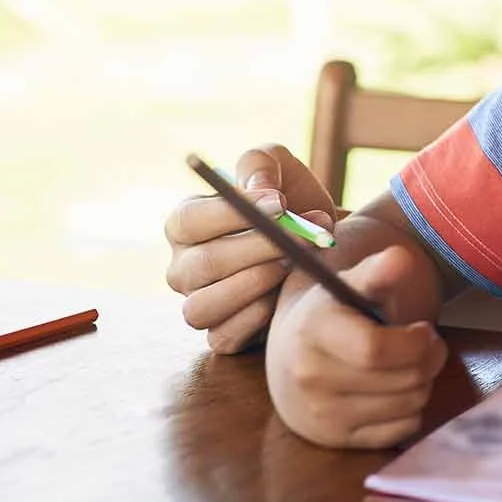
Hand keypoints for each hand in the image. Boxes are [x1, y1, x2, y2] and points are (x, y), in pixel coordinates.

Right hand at [164, 144, 338, 353]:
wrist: (320, 240)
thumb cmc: (290, 199)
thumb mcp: (278, 166)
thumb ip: (261, 166)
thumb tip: (261, 191)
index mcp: (185, 223)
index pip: (190, 220)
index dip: (234, 213)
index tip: (281, 205)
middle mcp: (182, 267)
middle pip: (204, 264)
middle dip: (260, 249)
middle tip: (304, 236)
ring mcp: (198, 303)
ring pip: (203, 306)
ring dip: (256, 284)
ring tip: (293, 264)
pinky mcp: (221, 334)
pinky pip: (224, 336)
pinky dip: (255, 318)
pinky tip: (282, 297)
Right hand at [264, 245, 448, 449]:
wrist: (291, 358)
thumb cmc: (333, 315)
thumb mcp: (350, 285)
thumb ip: (377, 271)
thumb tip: (399, 258)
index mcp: (312, 331)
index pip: (375, 349)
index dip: (415, 342)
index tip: (424, 330)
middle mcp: (310, 378)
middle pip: (404, 379)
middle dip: (431, 358)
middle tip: (427, 345)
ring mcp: (321, 415)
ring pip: (410, 405)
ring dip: (424, 382)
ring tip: (410, 365)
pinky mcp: (336, 440)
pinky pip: (403, 430)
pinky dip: (410, 410)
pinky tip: (395, 391)